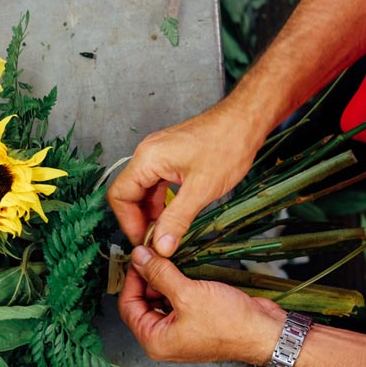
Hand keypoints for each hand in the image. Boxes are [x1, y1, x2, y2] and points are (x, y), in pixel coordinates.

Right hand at [106, 103, 264, 255]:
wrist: (246, 120)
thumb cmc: (228, 144)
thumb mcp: (201, 189)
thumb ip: (177, 219)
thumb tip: (161, 246)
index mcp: (147, 159)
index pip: (119, 195)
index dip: (128, 222)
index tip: (144, 242)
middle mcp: (147, 154)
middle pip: (128, 194)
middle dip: (139, 220)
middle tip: (155, 241)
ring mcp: (157, 155)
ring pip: (142, 191)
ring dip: (150, 213)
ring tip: (165, 233)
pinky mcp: (169, 157)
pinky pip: (155, 184)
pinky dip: (160, 202)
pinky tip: (172, 216)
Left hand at [119, 245, 285, 364]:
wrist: (266, 332)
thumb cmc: (230, 324)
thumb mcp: (188, 294)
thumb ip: (159, 274)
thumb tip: (140, 258)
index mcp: (155, 341)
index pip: (128, 306)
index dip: (132, 279)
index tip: (139, 258)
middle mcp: (164, 339)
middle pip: (142, 302)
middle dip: (148, 278)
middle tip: (154, 254)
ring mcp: (180, 331)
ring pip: (160, 299)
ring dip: (163, 279)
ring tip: (170, 260)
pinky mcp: (195, 321)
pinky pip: (177, 300)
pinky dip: (177, 284)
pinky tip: (184, 269)